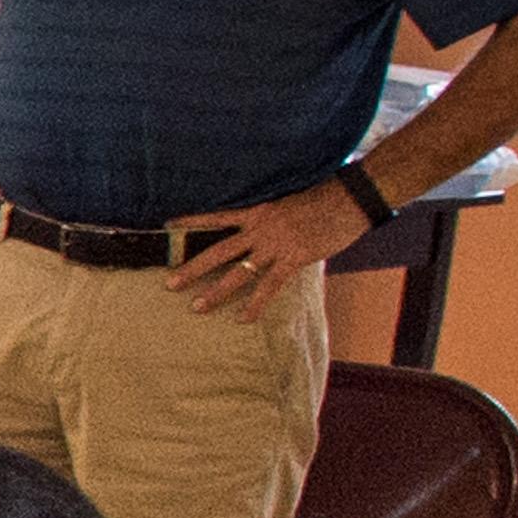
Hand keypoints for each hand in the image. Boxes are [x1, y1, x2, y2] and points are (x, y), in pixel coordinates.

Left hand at [168, 176, 374, 318]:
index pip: (217, 217)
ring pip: (238, 273)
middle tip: (169, 283)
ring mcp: (275, 245)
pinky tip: (241, 319)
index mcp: (257, 212)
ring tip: (196, 308)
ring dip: (216, 292)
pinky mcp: (293, 259)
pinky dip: (254, 305)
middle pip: (217, 251)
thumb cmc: (323, 198)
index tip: (168, 225)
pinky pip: (268, 287)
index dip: (192, 220)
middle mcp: (260, 229)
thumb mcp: (288, 203)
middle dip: (192, 268)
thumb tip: (261, 233)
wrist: (349, 199)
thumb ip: (271, 220)